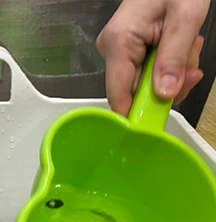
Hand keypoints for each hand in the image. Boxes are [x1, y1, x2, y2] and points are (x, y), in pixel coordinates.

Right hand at [96, 0, 209, 115]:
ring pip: (145, 84)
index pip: (119, 95)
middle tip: (192, 70)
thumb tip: (164, 94)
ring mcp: (119, 51)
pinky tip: (180, 50)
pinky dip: (168, 67)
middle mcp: (112, 50)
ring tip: (189, 49)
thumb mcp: (185, 17)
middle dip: (167, 86)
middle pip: (135, 91)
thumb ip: (173, 58)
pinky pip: (146, 72)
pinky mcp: (128, 51)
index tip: (157, 123)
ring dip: (172, 74)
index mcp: (119, 43)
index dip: (137, 114)